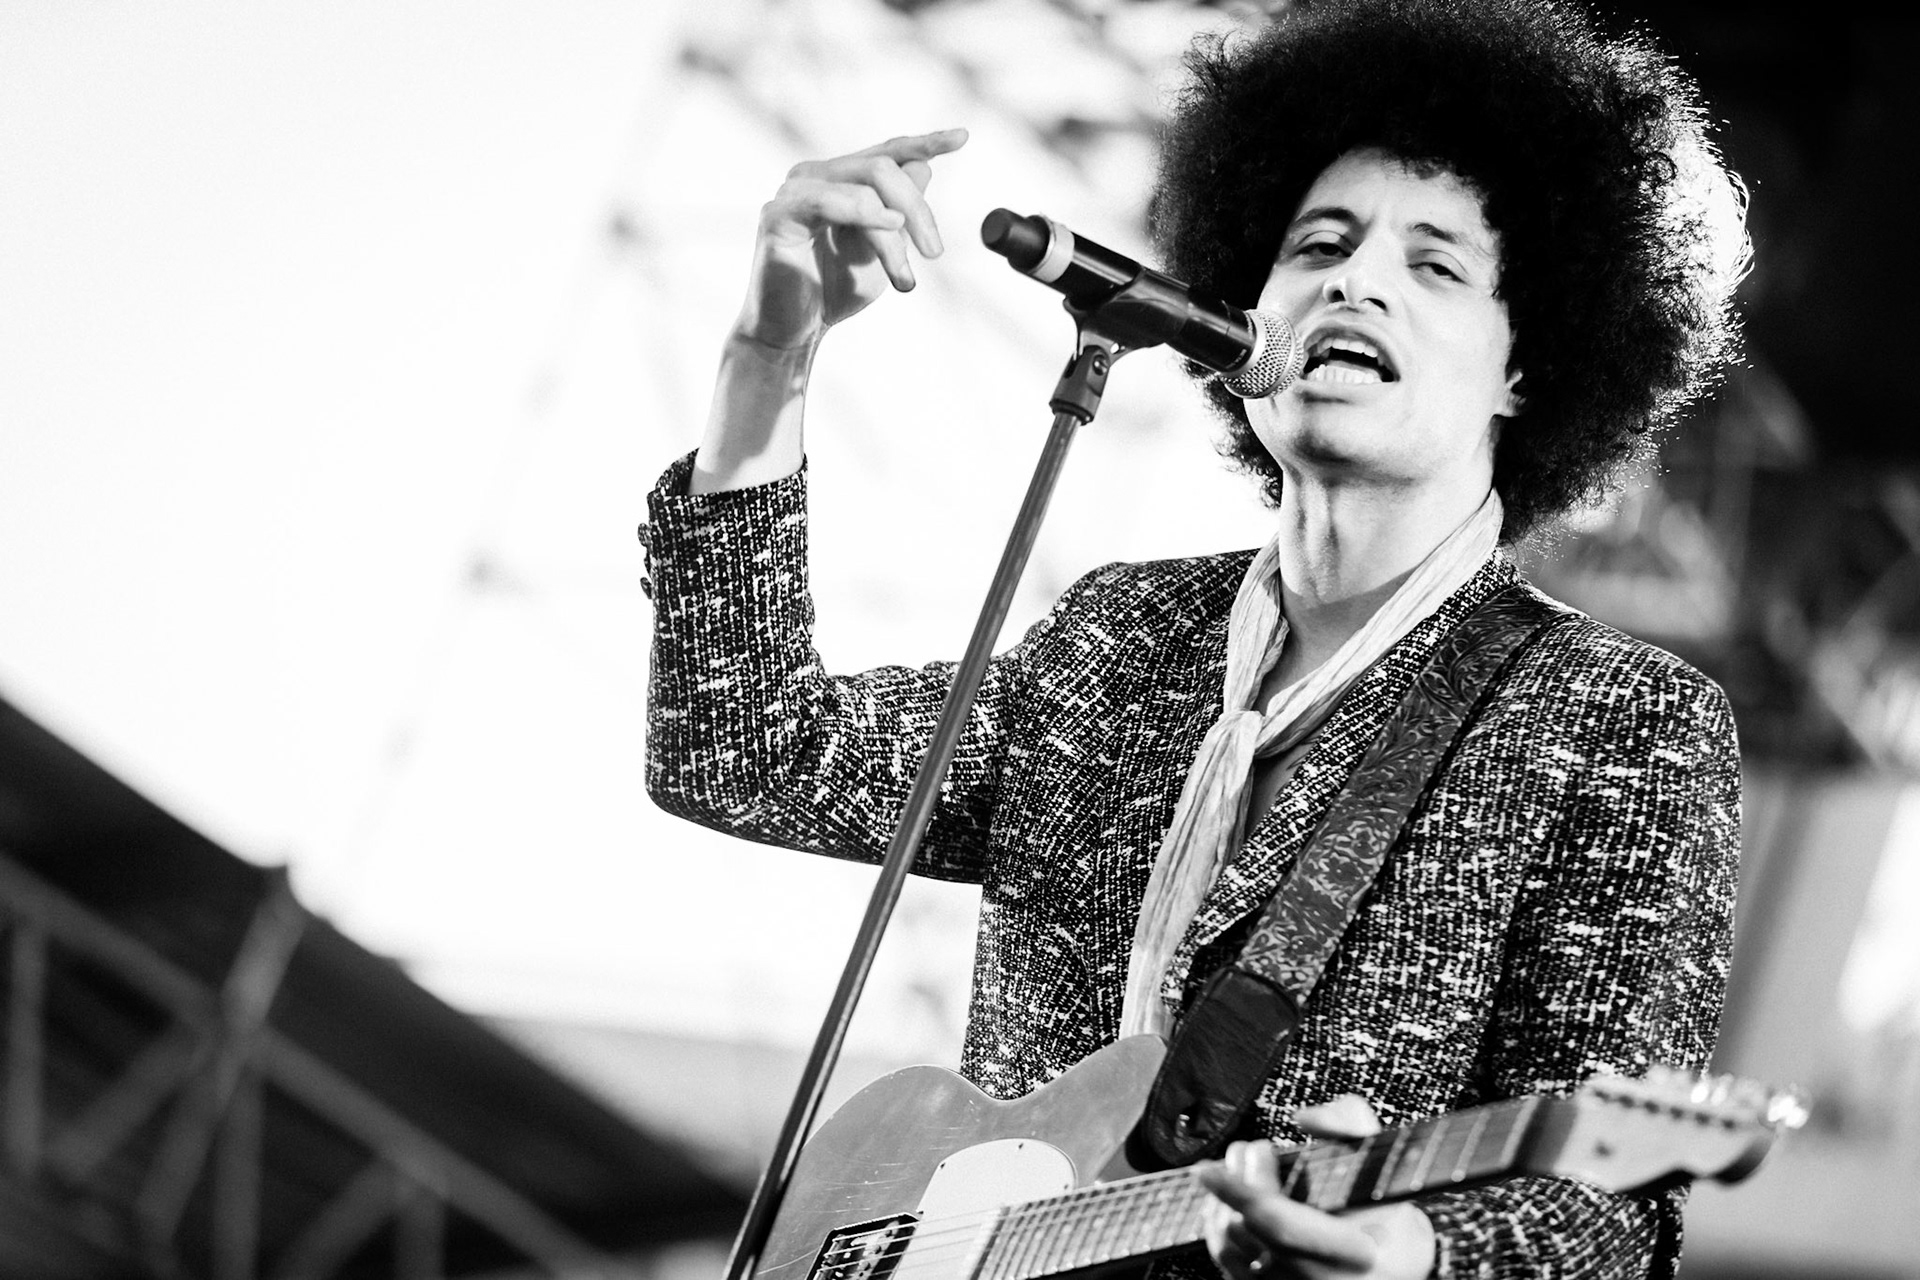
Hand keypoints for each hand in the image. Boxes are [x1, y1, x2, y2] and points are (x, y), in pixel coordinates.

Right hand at [737, 128, 968, 351]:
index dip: (925, 142)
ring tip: (903, 277)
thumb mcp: (883, 250)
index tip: (962, 136)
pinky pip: (826, 200)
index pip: (886, 153)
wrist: (795, 332)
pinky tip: (886, 226)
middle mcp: (815, 176)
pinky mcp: (777, 215)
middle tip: (934, 253)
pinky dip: (863, 212)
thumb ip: (899, 213)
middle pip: (883, 167)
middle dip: (917, 209)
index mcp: (839, 180)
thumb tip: (924, 167)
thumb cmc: (834, 291)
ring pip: (866, 187)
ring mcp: (793, 191)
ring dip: (893, 236)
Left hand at [1199, 1096, 1435, 1278]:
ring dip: (1224, 1200)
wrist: (1391, 1268)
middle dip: (1236, 1182)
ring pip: (1232, 1246)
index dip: (1246, 1193)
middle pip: (1251, 1232)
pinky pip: (1228, 1263)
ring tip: (1239, 1168)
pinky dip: (1219, 1225)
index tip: (1222, 1164)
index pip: (1284, 1227)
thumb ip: (1351, 1127)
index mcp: (1357, 1252)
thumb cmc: (1387, 1214)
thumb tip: (1307, 1118)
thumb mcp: (1388, 1168)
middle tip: (1245, 1149)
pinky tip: (1228, 1201)